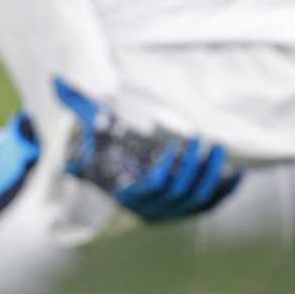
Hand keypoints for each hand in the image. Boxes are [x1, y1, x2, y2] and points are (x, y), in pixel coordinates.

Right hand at [55, 77, 238, 221]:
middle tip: (207, 141)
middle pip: (179, 192)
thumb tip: (58, 81)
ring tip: (220, 149)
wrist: (119, 182)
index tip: (177, 145)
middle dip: (195, 168)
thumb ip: (79, 107)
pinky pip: (211, 206)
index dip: (167, 167)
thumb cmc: (108, 152)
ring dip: (212, 176)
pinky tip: (236, 172)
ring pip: (197, 199)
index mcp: (126, 190)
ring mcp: (170, 212)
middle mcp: (149, 206)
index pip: (152, 185)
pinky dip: (225, 191)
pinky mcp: (188, 211)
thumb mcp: (93, 131)